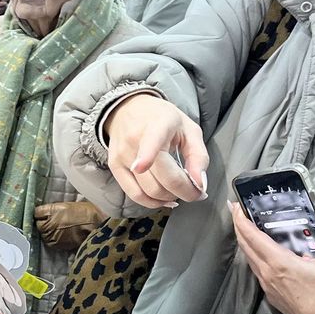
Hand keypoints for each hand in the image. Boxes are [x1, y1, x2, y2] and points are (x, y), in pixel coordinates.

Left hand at [34, 200, 104, 250]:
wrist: (95, 225)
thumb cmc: (84, 212)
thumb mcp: (66, 205)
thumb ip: (53, 209)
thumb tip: (45, 212)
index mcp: (50, 211)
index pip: (36, 212)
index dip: (40, 213)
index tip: (43, 214)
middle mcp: (48, 223)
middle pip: (38, 224)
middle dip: (43, 223)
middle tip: (53, 222)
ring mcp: (51, 235)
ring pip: (43, 234)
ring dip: (48, 232)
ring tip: (58, 229)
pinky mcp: (56, 244)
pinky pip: (49, 241)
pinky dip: (53, 239)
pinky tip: (61, 235)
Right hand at [103, 94, 209, 208]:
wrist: (128, 110)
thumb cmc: (162, 120)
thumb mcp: (188, 129)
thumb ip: (199, 156)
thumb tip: (199, 184)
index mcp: (157, 125)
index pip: (150, 142)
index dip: (145, 155)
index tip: (141, 166)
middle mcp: (135, 140)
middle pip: (160, 179)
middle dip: (184, 192)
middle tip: (196, 191)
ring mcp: (122, 155)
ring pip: (149, 191)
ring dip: (169, 198)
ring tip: (180, 191)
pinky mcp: (115, 167)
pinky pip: (135, 195)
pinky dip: (152, 202)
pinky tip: (164, 200)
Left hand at [230, 198, 314, 313]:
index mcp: (279, 263)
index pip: (252, 237)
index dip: (240, 220)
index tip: (234, 207)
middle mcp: (268, 274)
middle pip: (245, 246)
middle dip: (239, 227)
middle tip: (236, 212)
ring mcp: (268, 286)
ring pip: (249, 260)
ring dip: (245, 243)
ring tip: (246, 229)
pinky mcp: (272, 295)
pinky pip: (257, 272)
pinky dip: (254, 258)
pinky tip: (261, 254)